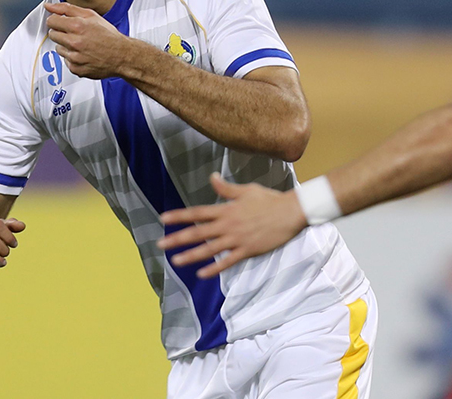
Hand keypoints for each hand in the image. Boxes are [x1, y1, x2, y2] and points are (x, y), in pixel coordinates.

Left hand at [45, 2, 133, 78]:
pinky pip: (66, 61)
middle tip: (75, 34)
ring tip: (82, 45)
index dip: (57, 20)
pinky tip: (84, 54)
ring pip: (58, 48)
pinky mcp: (75, 68)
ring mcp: (74, 57)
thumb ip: (67, 9)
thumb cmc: (109, 36)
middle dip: (62, 33)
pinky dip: (73, 58)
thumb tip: (49, 6)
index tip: (62, 22)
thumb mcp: (91, 16)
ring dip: (67, 46)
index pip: (51, 21)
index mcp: (77, 26)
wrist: (122, 56)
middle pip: (52, 35)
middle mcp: (74, 42)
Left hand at [157, 174, 306, 278]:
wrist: (291, 212)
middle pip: (198, 233)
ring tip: (175, 261)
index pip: (197, 213)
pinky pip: (227, 262)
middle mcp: (228, 225)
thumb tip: (212, 177)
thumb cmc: (270, 199)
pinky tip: (201, 274)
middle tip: (160, 245)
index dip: (179, 216)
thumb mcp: (246, 190)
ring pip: (208, 249)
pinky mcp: (247, 250)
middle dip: (177, 239)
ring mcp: (237, 239)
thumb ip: (226, 188)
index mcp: (226, 209)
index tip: (163, 219)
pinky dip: (213, 269)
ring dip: (190, 255)